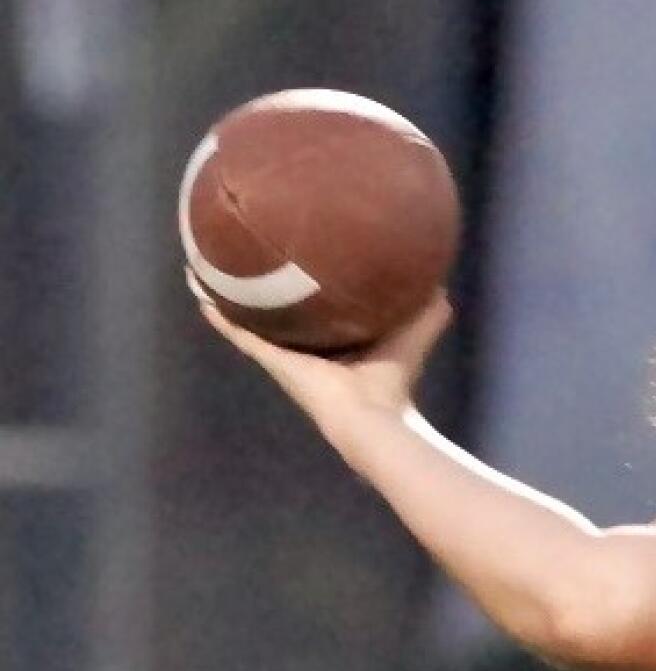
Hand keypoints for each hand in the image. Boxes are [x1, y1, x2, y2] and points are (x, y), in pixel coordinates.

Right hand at [188, 278, 451, 429]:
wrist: (372, 417)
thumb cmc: (395, 379)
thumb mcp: (415, 330)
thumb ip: (428, 308)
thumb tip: (440, 277)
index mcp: (337, 341)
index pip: (319, 308)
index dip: (310, 286)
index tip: (298, 257)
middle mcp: (307, 348)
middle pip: (281, 312)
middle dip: (265, 288)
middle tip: (245, 253)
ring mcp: (286, 355)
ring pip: (251, 319)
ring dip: (229, 295)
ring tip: (206, 265)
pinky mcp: (272, 360)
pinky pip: (239, 332)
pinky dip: (219, 314)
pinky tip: (198, 289)